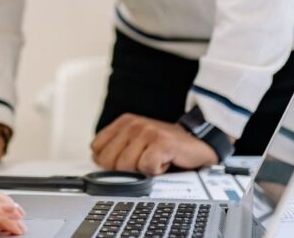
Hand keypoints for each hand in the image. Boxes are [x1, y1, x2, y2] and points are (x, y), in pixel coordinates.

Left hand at [90, 114, 217, 175]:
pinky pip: (146, 167)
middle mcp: (133, 124)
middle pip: (109, 161)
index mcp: (123, 123)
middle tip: (142, 163)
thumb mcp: (136, 142)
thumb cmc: (165, 146)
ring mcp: (147, 132)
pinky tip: (164, 162)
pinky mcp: (161, 142)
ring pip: (126, 167)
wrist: (196, 141)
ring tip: (155, 160)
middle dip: (125, 170)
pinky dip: (156, 171)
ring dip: (143, 171)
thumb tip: (97, 162)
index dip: (109, 163)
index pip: (97, 149)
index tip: (126, 162)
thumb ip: (116, 148)